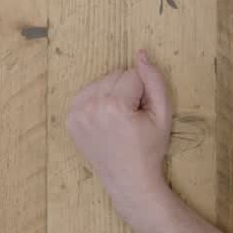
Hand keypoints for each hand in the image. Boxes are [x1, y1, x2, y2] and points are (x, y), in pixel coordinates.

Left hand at [66, 49, 172, 213]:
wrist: (129, 180)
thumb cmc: (149, 149)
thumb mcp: (162, 115)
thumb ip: (154, 80)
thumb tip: (141, 53)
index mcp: (113, 105)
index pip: (133, 74)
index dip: (143, 92)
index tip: (142, 114)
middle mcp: (90, 106)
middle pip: (114, 75)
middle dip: (126, 90)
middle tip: (132, 118)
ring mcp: (76, 114)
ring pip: (100, 82)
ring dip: (111, 93)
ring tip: (119, 119)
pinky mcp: (70, 120)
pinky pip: (86, 94)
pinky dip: (97, 101)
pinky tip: (106, 120)